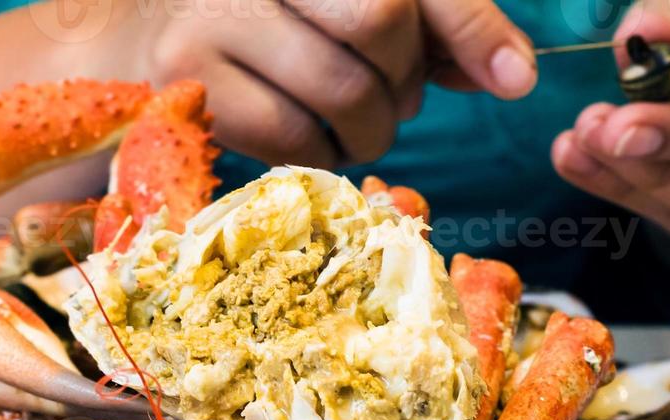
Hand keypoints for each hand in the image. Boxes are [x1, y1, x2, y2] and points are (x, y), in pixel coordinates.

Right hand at [125, 0, 536, 166]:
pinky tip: (317, 140)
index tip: (515, 79)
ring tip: (360, 126)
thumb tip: (512, 73)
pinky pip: (294, 138)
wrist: (153, 36)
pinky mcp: (190, 78)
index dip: (470, 26)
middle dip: (405, 79)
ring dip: (372, 130)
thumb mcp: (356, 8)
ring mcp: (216, 14)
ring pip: (341, 91)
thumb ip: (434, 28)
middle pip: (378, 20)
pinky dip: (323, 154)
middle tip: (394, 97)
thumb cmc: (278, 23)